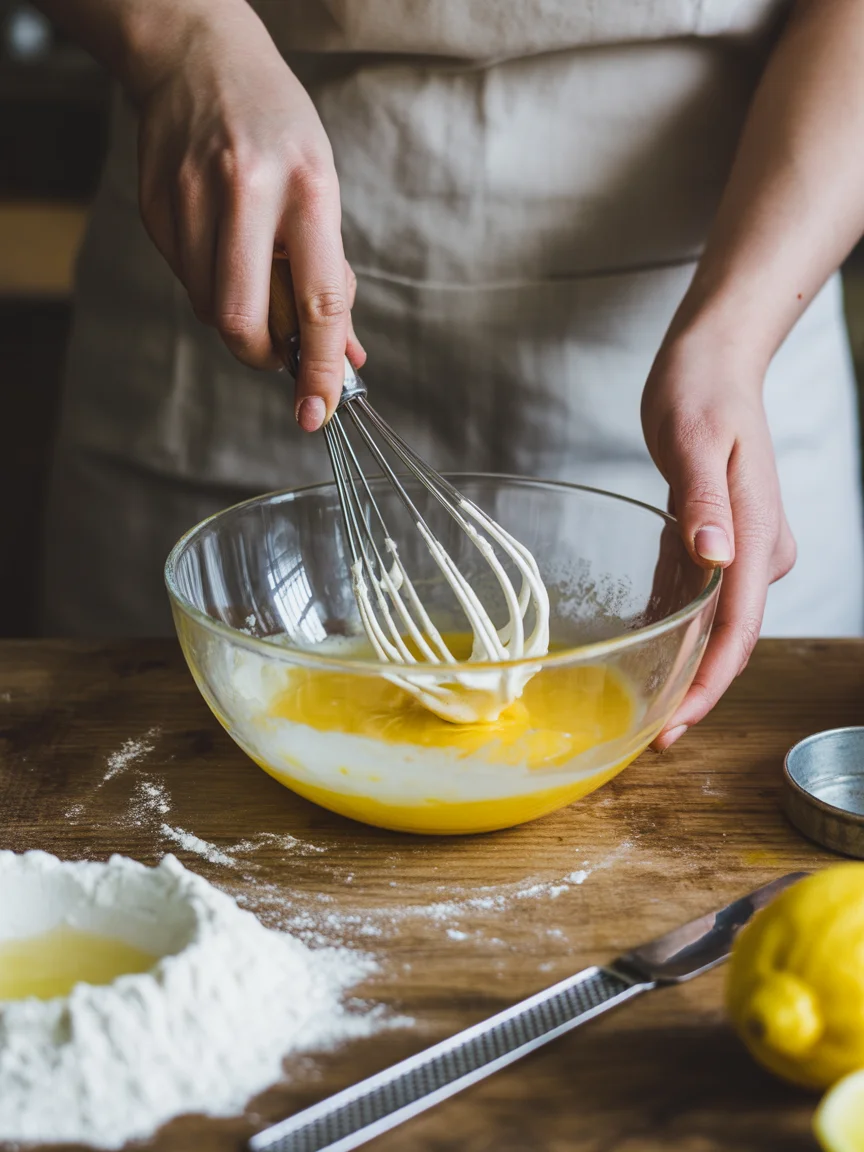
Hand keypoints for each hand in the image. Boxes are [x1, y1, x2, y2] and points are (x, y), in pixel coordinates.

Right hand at [131, 0, 363, 428]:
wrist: (199, 57)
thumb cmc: (279, 130)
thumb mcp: (324, 190)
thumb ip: (332, 277)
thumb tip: (347, 355)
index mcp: (309, 191)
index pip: (318, 302)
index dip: (319, 367)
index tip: (317, 412)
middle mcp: (248, 195)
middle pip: (243, 321)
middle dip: (262, 355)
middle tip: (278, 349)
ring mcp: (193, 200)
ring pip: (210, 308)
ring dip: (238, 316)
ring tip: (254, 271)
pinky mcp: (156, 207)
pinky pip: (185, 280)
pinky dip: (210, 284)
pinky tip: (221, 244)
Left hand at [641, 332, 796, 749]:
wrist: (713, 360)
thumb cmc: (702, 391)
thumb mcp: (693, 442)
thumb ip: (704, 503)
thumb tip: (716, 558)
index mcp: (757, 534)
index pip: (739, 627)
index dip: (710, 683)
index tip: (677, 725)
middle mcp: (757, 550)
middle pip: (729, 635)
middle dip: (695, 687)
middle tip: (651, 732)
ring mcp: (741, 547)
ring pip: (713, 619)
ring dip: (683, 659)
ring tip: (644, 702)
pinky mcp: (718, 538)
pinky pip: (697, 593)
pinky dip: (674, 618)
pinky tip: (649, 640)